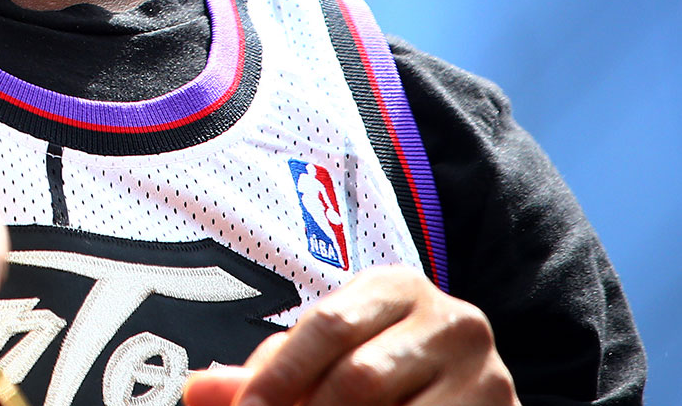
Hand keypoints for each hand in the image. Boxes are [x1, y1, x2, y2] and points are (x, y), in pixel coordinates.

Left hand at [181, 267, 515, 405]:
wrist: (465, 399)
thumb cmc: (381, 376)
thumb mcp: (326, 363)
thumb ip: (267, 376)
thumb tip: (195, 389)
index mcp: (397, 287)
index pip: (325, 326)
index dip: (277, 379)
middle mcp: (451, 320)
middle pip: (359, 377)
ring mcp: (486, 373)